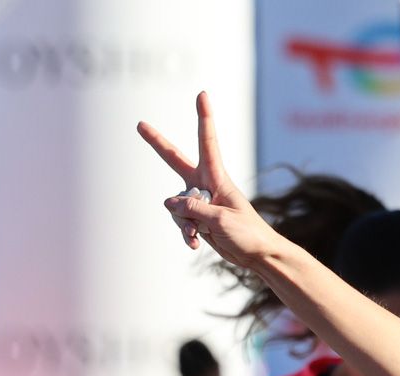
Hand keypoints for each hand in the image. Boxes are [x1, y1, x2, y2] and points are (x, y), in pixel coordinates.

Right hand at [138, 93, 277, 267]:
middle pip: (176, 161)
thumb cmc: (248, 234)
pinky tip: (196, 244)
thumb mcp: (220, 220)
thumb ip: (193, 208)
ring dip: (185, 222)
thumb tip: (168, 201)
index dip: (204, 118)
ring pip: (176, 204)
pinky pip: (182, 222)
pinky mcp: (199, 218)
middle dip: (158, 144)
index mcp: (218, 177)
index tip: (202, 94)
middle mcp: (206, 185)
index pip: (207, 142)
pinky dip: (186, 234)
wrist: (259, 256)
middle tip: (140, 124)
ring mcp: (201, 201)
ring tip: (201, 233)